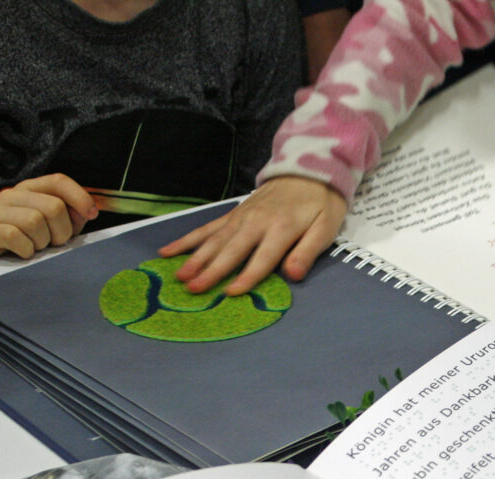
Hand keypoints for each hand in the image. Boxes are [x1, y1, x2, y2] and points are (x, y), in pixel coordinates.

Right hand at [0, 174, 97, 259]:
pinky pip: (14, 236)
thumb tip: (88, 211)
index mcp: (31, 189)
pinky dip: (26, 250)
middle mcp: (12, 194)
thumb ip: (73, 217)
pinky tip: (23, 253)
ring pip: (34, 221)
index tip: (92, 214)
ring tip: (36, 248)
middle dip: (62, 231)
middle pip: (53, 206)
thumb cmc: (30, 242)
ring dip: (42, 242)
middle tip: (55, 244)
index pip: (58, 181)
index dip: (80, 197)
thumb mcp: (56, 227)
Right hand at [158, 176, 347, 294]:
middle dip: (211, 270)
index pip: (262, 258)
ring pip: (214, 239)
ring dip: (195, 257)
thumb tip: (293, 274)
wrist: (308, 170)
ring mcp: (241, 217)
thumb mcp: (325, 228)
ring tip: (179, 275)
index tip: (230, 292)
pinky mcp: (233, 214)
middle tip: (193, 288)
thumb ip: (307, 252)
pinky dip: (187, 239)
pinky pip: (207, 228)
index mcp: (281, 228)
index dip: (247, 276)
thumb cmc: (320, 204)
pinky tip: (168, 251)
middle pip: (231, 250)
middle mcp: (256, 222)